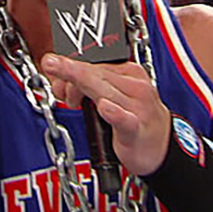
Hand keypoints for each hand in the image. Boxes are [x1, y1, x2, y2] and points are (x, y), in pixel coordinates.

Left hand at [41, 54, 170, 175]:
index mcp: (129, 73)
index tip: (52, 65)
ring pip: (106, 93)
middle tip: (50, 64)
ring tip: (66, 88)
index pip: (96, 64)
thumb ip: (89, 87)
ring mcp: (138, 108)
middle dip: (71, 72)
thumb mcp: (113, 97)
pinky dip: (114, 113)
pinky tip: (104, 108)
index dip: (71, 66)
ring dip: (83, 88)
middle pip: (97, 75)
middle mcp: (135, 86)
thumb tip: (61, 82)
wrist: (162, 147)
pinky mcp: (137, 129)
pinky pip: (125, 119)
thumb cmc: (135, 118)